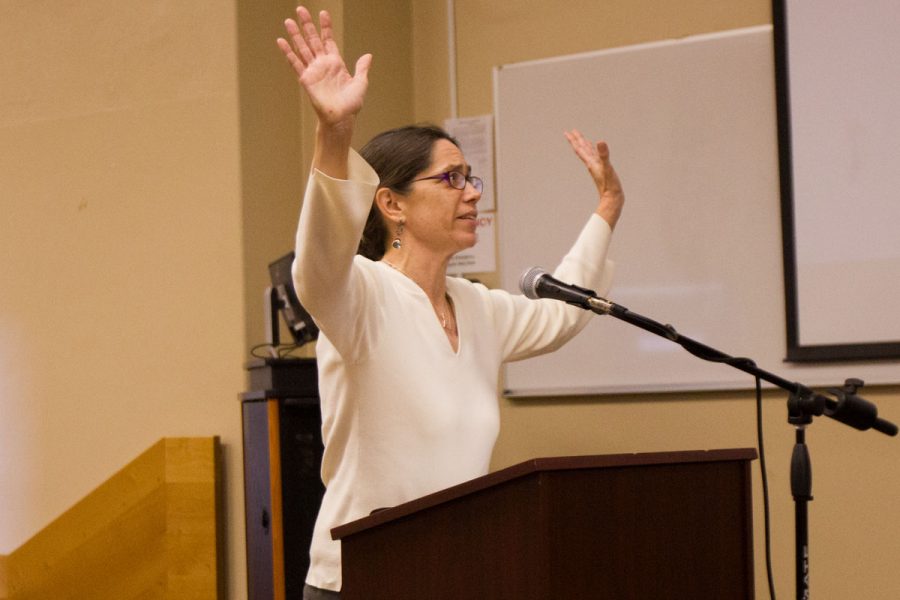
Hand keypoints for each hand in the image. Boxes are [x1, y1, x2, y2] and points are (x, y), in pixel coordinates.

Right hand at [277, 7, 371, 130]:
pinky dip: (288, 52)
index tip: (323, 13)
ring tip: (288, 21)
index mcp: (336, 63)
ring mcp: (313, 70)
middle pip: (313, 39)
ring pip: (302, 48)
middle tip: (300, 9)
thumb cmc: (352, 104)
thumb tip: (368, 56)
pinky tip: (281, 41)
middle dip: (307, 24)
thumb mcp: (361, 83)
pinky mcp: (306, 79)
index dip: (326, 27)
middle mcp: (323, 64)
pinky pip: (295, 63)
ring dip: (295, 35)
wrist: (341, 118)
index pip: (328, 40)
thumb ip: (362, 68)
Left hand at [564, 129, 624, 228]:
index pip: (580, 149)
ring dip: (584, 146)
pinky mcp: (603, 171)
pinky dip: (594, 153)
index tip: (568, 132)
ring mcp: (597, 168)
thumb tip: (600, 142)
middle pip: (582, 150)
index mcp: (591, 162)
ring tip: (581, 140)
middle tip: (570, 132)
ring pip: (589, 154)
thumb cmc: (610, 186)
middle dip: (577, 140)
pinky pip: (596, 159)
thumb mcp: (607, 168)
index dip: (574, 140)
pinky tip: (595, 153)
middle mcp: (592, 164)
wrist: (612, 200)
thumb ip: (603, 155)